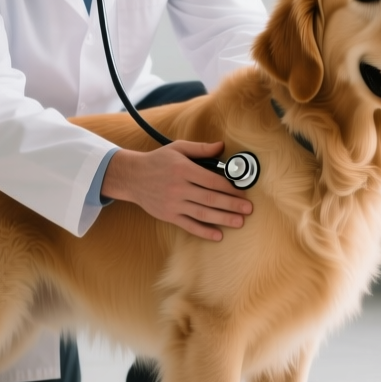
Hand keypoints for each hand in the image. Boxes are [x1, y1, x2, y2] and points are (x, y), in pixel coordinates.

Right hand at [102, 141, 251, 240]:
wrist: (132, 177)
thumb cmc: (158, 161)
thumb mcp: (178, 148)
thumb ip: (201, 148)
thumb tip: (222, 146)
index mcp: (183, 169)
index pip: (211, 180)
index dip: (229, 187)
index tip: (242, 191)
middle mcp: (178, 188)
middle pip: (210, 198)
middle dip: (232, 204)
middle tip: (248, 209)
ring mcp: (173, 204)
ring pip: (202, 213)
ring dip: (223, 219)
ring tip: (239, 222)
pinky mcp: (168, 215)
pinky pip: (189, 225)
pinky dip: (204, 231)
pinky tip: (218, 235)